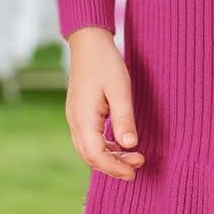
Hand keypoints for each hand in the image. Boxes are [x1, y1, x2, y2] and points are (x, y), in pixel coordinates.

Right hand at [65, 26, 144, 180]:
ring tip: (132, 157)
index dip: (115, 167)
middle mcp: (75, 121)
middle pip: (90, 157)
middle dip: (113, 166)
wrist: (88, 42)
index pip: (96, 155)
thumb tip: (130, 145)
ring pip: (88, 149)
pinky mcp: (79, 113)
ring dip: (109, 158)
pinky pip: (88, 139)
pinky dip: (104, 147)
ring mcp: (75, 117)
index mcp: (83, 118)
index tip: (134, 170)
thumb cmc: (106, 62)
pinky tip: (120, 143)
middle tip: (138, 165)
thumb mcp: (120, 90)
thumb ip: (124, 118)